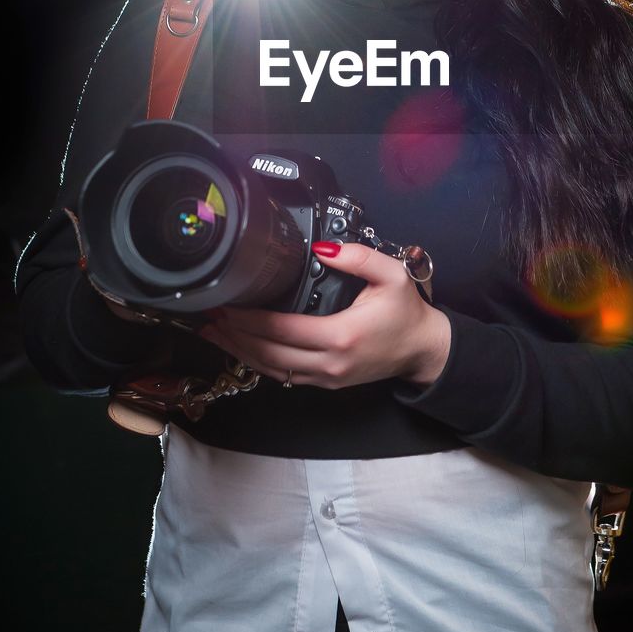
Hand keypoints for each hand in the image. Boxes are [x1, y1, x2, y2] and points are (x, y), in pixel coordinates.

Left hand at [197, 242, 451, 390]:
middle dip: (235, 336)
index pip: (282, 330)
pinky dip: (258, 362)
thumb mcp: (392, 275)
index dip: (249, 319)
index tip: (226, 305)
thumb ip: (357, 257)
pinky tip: (242, 348)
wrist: (423, 350)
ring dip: (240, 352)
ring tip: (214, 334)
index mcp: (340, 335)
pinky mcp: (326, 383)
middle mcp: (329, 362)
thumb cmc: (407, 313)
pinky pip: (284, 376)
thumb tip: (322, 248)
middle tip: (209, 317)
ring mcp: (326, 377)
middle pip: (268, 354)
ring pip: (271, 370)